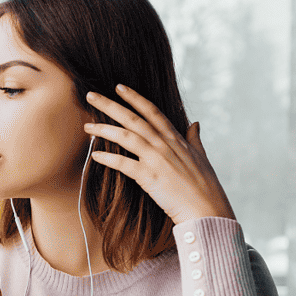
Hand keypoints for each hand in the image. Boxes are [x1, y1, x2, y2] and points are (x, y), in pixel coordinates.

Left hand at [84, 85, 235, 225]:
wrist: (208, 209)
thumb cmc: (205, 186)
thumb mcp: (201, 156)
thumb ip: (194, 138)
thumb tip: (195, 123)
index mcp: (175, 139)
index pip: (152, 111)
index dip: (135, 98)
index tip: (118, 87)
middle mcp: (164, 145)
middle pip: (133, 119)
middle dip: (110, 106)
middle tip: (90, 96)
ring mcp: (157, 160)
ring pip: (126, 137)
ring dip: (104, 130)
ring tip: (87, 126)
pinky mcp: (150, 177)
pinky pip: (124, 164)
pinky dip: (108, 158)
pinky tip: (95, 155)